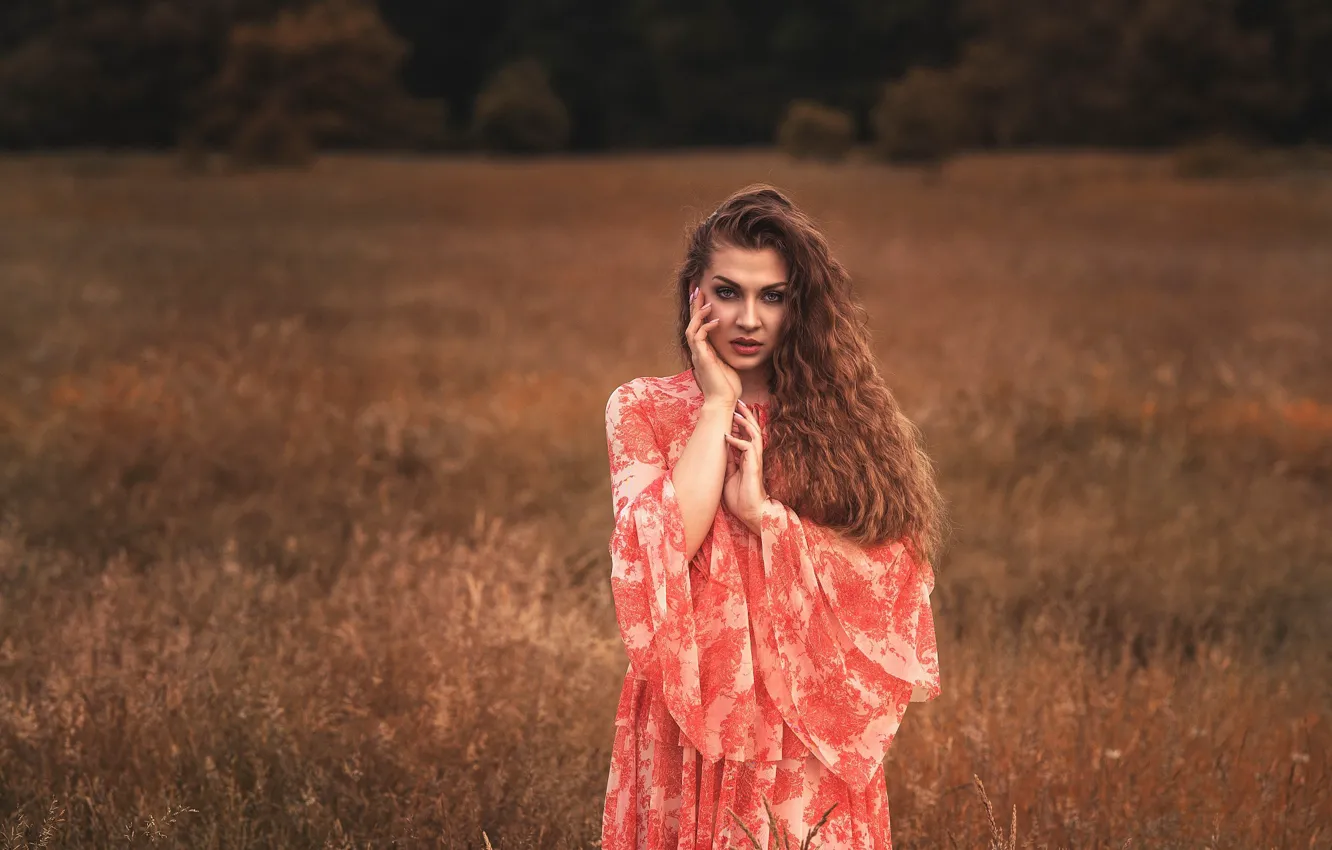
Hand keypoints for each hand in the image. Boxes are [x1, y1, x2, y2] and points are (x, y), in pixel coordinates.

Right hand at [685, 285, 740, 406]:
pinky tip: (717, 320)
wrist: (723, 402)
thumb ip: (728, 351)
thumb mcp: (730, 363)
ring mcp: (698, 354)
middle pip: (691, 322)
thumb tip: (737, 341)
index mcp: (703, 350)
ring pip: (692, 327)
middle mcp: (698, 351)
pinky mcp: (701, 358)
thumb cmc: (729, 387)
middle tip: (696, 287)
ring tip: (707, 300)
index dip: (699, 309)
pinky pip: (699, 337)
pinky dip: (707, 327)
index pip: (698, 325)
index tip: (702, 294)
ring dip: (699, 313)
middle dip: (694, 304)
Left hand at [723, 400, 768, 533]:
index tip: (731, 412)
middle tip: (738, 402)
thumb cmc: (740, 497)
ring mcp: (755, 460)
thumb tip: (721, 448)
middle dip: (746, 415)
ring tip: (736, 413)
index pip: (746, 434)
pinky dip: (737, 441)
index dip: (740, 423)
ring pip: (754, 435)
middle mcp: (753, 456)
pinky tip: (727, 437)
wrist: (751, 513)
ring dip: (744, 423)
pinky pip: (748, 448)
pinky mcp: (754, 467)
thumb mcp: (728, 476)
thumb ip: (728, 462)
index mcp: (748, 457)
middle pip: (753, 430)